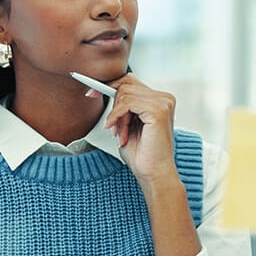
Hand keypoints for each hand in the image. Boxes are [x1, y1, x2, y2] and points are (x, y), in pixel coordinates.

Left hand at [102, 73, 178, 187]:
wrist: (154, 174)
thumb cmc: (142, 155)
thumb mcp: (128, 125)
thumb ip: (124, 107)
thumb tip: (110, 89)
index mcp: (159, 100)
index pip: (131, 81)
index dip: (110, 85)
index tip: (91, 92)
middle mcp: (164, 98)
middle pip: (126, 84)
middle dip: (113, 104)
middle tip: (109, 124)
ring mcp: (163, 102)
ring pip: (125, 94)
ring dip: (117, 116)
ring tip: (120, 134)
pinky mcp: (158, 110)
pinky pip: (127, 103)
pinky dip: (117, 117)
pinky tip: (117, 131)